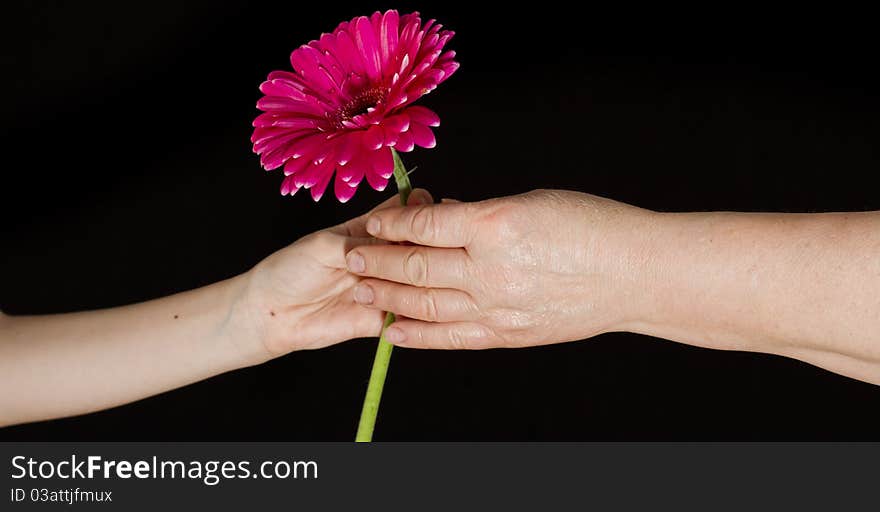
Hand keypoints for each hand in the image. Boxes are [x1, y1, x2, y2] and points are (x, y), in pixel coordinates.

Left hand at [234, 189, 432, 363]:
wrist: (269, 314)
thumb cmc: (289, 270)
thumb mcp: (325, 246)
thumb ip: (364, 243)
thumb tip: (400, 239)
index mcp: (369, 230)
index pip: (405, 214)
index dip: (419, 212)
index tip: (426, 214)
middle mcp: (383, 258)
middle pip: (419, 248)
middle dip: (425, 249)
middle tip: (416, 254)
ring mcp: (386, 288)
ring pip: (419, 282)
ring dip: (418, 282)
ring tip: (400, 284)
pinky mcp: (382, 319)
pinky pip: (409, 318)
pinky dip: (413, 314)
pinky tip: (408, 309)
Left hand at [344, 189, 655, 348]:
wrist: (635, 275)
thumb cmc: (592, 227)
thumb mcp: (532, 202)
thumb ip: (480, 215)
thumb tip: (441, 219)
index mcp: (496, 226)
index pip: (426, 225)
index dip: (393, 223)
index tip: (375, 222)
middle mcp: (490, 270)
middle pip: (417, 266)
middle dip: (378, 261)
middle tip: (352, 257)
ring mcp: (498, 308)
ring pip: (427, 305)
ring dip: (389, 298)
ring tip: (362, 290)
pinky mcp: (508, 335)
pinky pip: (452, 338)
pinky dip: (419, 337)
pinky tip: (393, 333)